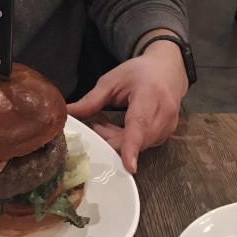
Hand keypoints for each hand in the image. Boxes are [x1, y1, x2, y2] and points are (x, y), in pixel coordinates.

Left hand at [67, 40, 187, 173]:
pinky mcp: (167, 135)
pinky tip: (120, 127)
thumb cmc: (138, 73)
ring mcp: (168, 127)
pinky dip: (128, 141)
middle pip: (135, 140)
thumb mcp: (111, 81)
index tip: (128, 166)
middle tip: (97, 122)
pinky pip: (143, 145)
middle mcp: (164, 113)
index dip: (131, 146)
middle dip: (110, 138)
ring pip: (138, 146)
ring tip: (106, 121)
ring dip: (118, 140)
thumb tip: (67, 113)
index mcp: (149, 95)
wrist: (167, 70)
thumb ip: (91, 100)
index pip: (139, 125)